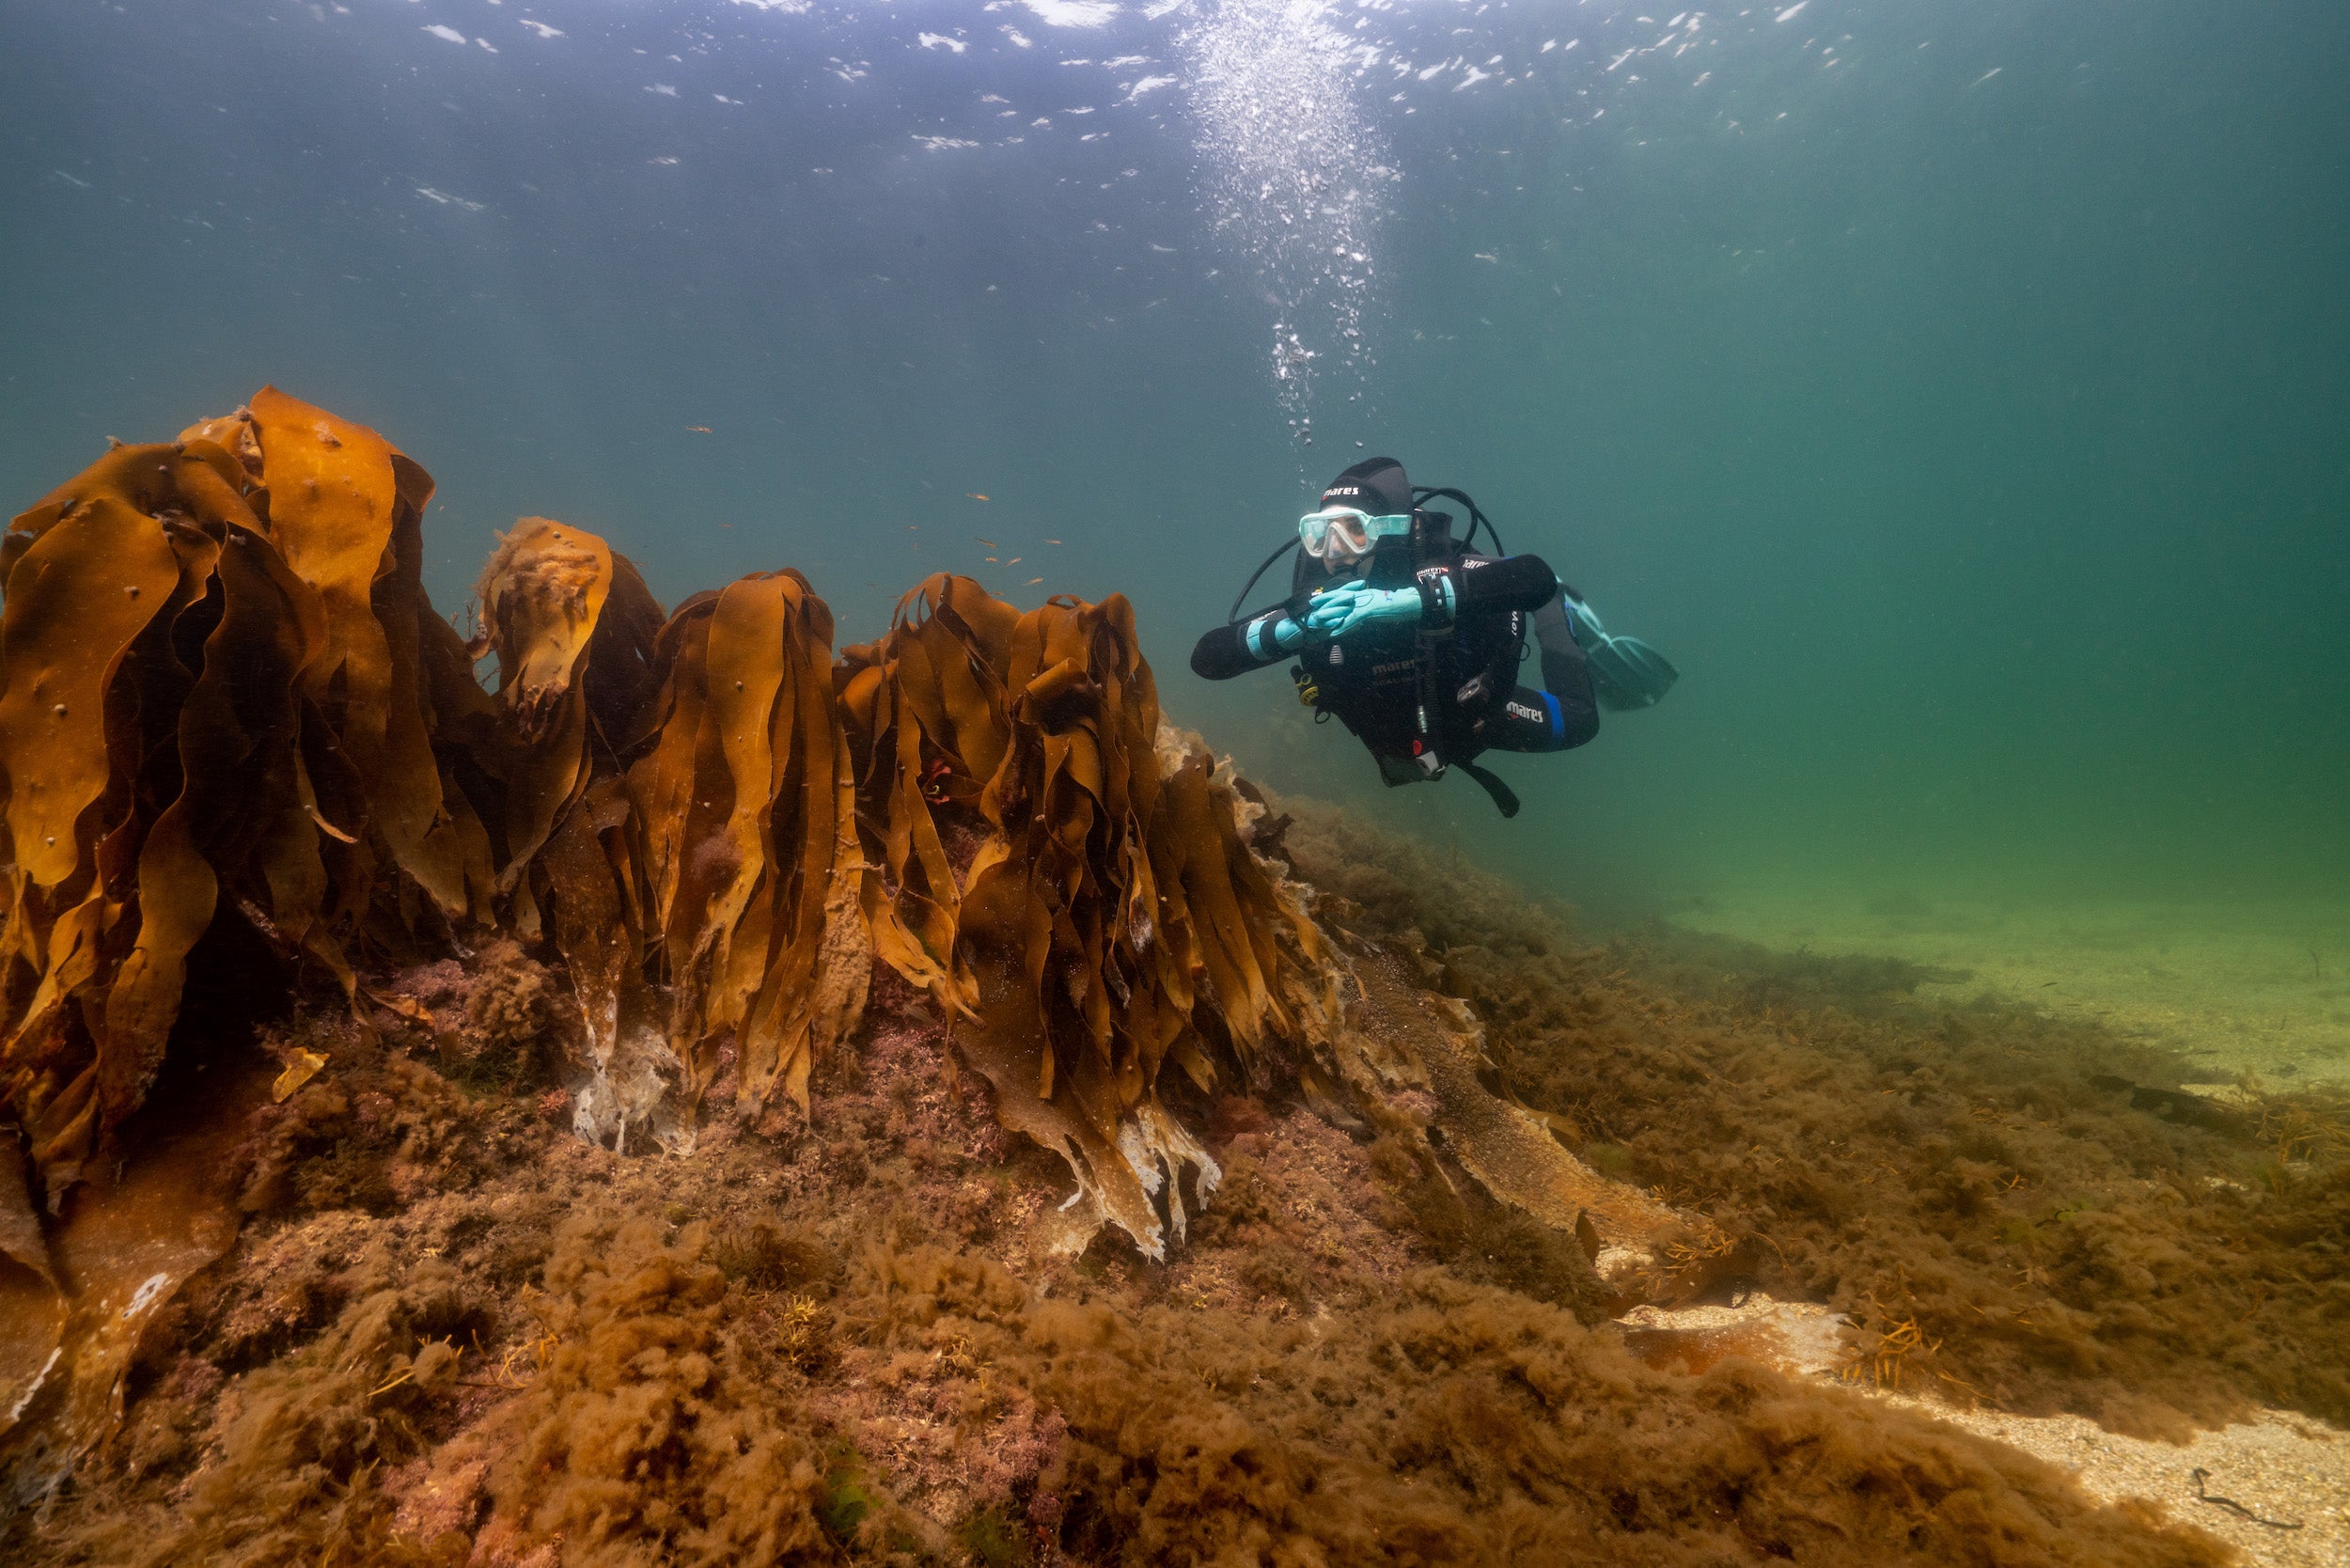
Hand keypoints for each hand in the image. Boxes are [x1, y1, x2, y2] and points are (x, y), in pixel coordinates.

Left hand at [1305, 580, 1422, 637]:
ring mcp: (1365, 602)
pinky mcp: (1369, 610)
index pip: (1343, 593)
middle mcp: (1362, 595)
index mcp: (1363, 594)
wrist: (1408, 603)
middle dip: (1324, 601)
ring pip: (1343, 608)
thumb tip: (1359, 615)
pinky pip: (1352, 619)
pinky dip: (1342, 626)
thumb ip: (1367, 608)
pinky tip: (1334, 632)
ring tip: (1317, 619)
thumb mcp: (1377, 605)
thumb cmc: (1395, 606)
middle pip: (1339, 597)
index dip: (1330, 595)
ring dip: (1329, 614)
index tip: (1318, 598)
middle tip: (1311, 603)